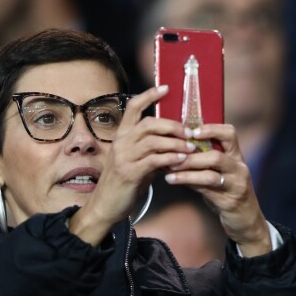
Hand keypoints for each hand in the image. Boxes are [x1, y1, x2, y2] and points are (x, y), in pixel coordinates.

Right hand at [69, 86, 191, 244]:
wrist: (105, 206)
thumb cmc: (122, 184)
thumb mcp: (135, 161)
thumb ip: (151, 150)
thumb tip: (174, 143)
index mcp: (121, 136)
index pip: (133, 107)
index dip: (149, 95)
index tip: (166, 88)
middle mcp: (120, 143)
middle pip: (149, 123)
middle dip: (172, 125)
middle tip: (189, 131)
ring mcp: (123, 158)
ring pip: (153, 141)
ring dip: (175, 142)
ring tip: (190, 147)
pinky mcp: (129, 173)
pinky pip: (154, 160)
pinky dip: (170, 158)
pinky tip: (181, 160)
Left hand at [164, 124, 271, 257]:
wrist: (245, 220)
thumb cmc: (227, 193)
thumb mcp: (217, 173)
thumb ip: (201, 161)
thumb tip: (174, 150)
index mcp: (236, 156)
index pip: (229, 133)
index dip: (211, 129)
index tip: (191, 132)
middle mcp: (239, 167)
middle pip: (216, 154)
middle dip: (190, 155)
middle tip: (170, 154)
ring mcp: (237, 184)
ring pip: (210, 173)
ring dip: (187, 170)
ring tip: (169, 170)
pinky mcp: (230, 200)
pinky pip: (207, 189)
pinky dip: (189, 182)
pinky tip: (174, 181)